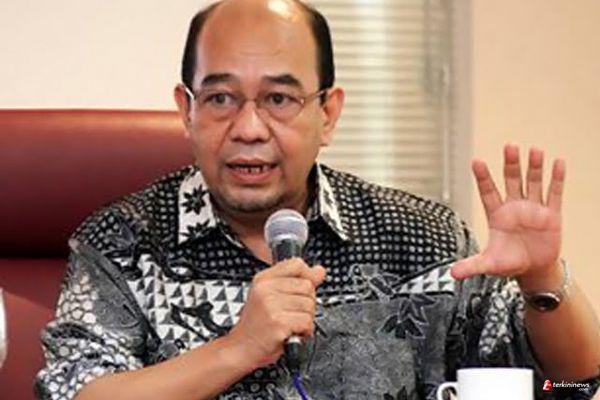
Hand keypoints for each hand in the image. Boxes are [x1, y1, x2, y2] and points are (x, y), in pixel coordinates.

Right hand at [226, 258, 325, 367]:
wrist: (240, 349)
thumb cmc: (256, 326)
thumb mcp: (270, 297)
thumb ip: (295, 281)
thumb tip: (319, 270)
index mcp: (263, 279)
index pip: (296, 264)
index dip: (306, 277)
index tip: (302, 290)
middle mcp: (265, 289)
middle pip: (307, 286)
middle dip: (306, 303)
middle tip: (292, 313)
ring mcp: (271, 305)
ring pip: (310, 305)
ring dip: (306, 319)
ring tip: (290, 324)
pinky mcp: (279, 322)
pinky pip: (307, 321)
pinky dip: (305, 331)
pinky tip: (292, 333)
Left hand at [451, 144, 564, 281]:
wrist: (534, 269)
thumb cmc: (509, 263)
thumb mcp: (489, 264)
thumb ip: (472, 265)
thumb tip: (451, 274)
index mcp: (497, 215)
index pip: (488, 192)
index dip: (483, 177)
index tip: (477, 161)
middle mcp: (514, 207)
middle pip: (512, 180)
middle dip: (510, 164)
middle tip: (509, 147)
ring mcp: (534, 208)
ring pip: (533, 182)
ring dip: (534, 167)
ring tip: (534, 150)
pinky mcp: (552, 214)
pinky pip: (554, 193)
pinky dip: (556, 178)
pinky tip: (558, 163)